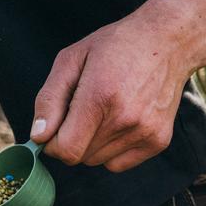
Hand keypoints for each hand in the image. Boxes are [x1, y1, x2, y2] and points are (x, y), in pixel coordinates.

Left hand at [30, 0, 199, 172]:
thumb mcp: (70, 60)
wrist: (168, 41)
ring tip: (102, 111)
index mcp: (99, 97)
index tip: (53, 128)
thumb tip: (38, 137)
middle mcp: (125, 119)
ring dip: (90, 144)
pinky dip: (111, 150)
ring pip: (97, 161)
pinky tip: (118, 121)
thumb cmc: (114, 46)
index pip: (65, 150)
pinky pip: (118, 164)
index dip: (51, 144)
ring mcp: (145, 132)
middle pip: (79, 157)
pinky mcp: (158, 141)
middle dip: (70, 139)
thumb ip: (49, 100)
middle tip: (80, 110)